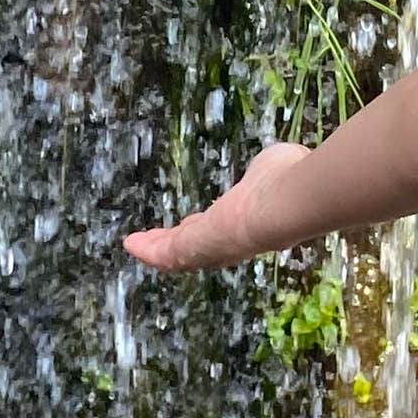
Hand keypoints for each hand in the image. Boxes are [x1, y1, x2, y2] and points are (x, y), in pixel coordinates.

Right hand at [125, 142, 314, 271]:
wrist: (285, 205)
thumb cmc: (286, 181)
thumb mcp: (272, 169)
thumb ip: (266, 171)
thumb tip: (273, 162)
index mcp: (248, 220)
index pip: (222, 227)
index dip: (207, 227)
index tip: (194, 223)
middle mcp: (230, 241)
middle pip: (198, 245)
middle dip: (178, 241)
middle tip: (158, 238)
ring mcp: (211, 248)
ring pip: (179, 252)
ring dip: (157, 248)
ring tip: (136, 244)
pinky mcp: (192, 249)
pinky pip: (166, 254)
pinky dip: (147, 251)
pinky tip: (130, 244)